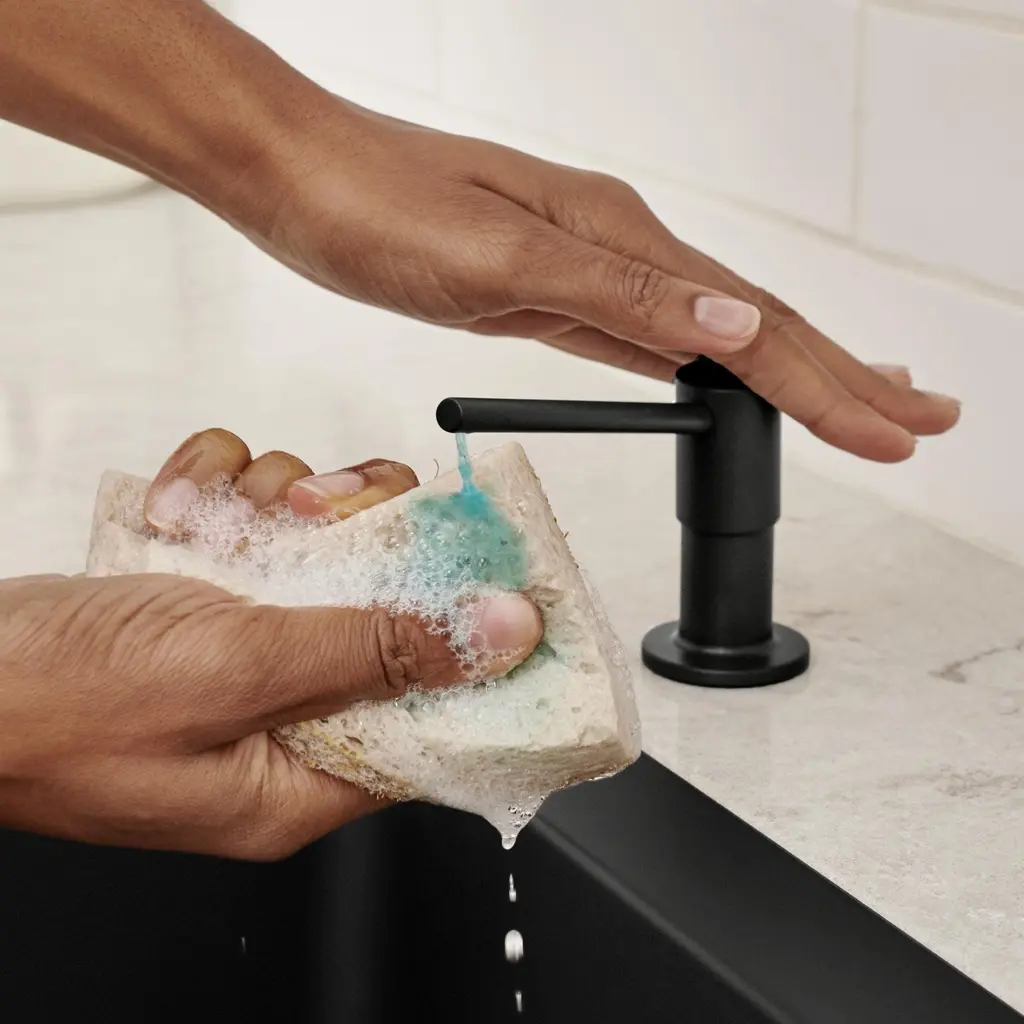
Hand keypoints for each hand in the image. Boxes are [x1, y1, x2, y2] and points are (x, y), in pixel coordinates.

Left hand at [0, 1, 958, 462]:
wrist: (300, 177)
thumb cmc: (378, 207)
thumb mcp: (498, 259)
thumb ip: (617, 295)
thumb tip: (732, 329)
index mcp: (621, 239)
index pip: (753, 326)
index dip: (828, 384)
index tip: (893, 427)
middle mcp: (620, 247)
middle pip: (754, 323)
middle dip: (840, 376)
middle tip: (916, 414)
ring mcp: (590, 267)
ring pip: (713, 331)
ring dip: (789, 370)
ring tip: (851, 399)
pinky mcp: (554, 288)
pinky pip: (655, 335)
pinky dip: (710, 366)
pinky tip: (728, 378)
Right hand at [0, 429, 541, 858]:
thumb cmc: (59, 706)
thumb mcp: (239, 674)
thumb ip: (377, 649)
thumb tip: (500, 635)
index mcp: (307, 776)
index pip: (441, 712)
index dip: (473, 635)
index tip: (484, 560)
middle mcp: (285, 714)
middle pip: (389, 606)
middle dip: (363, 538)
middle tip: (320, 511)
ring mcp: (243, 648)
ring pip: (324, 546)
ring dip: (286, 505)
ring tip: (234, 513)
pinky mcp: (205, 596)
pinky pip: (257, 523)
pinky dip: (226, 495)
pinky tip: (183, 507)